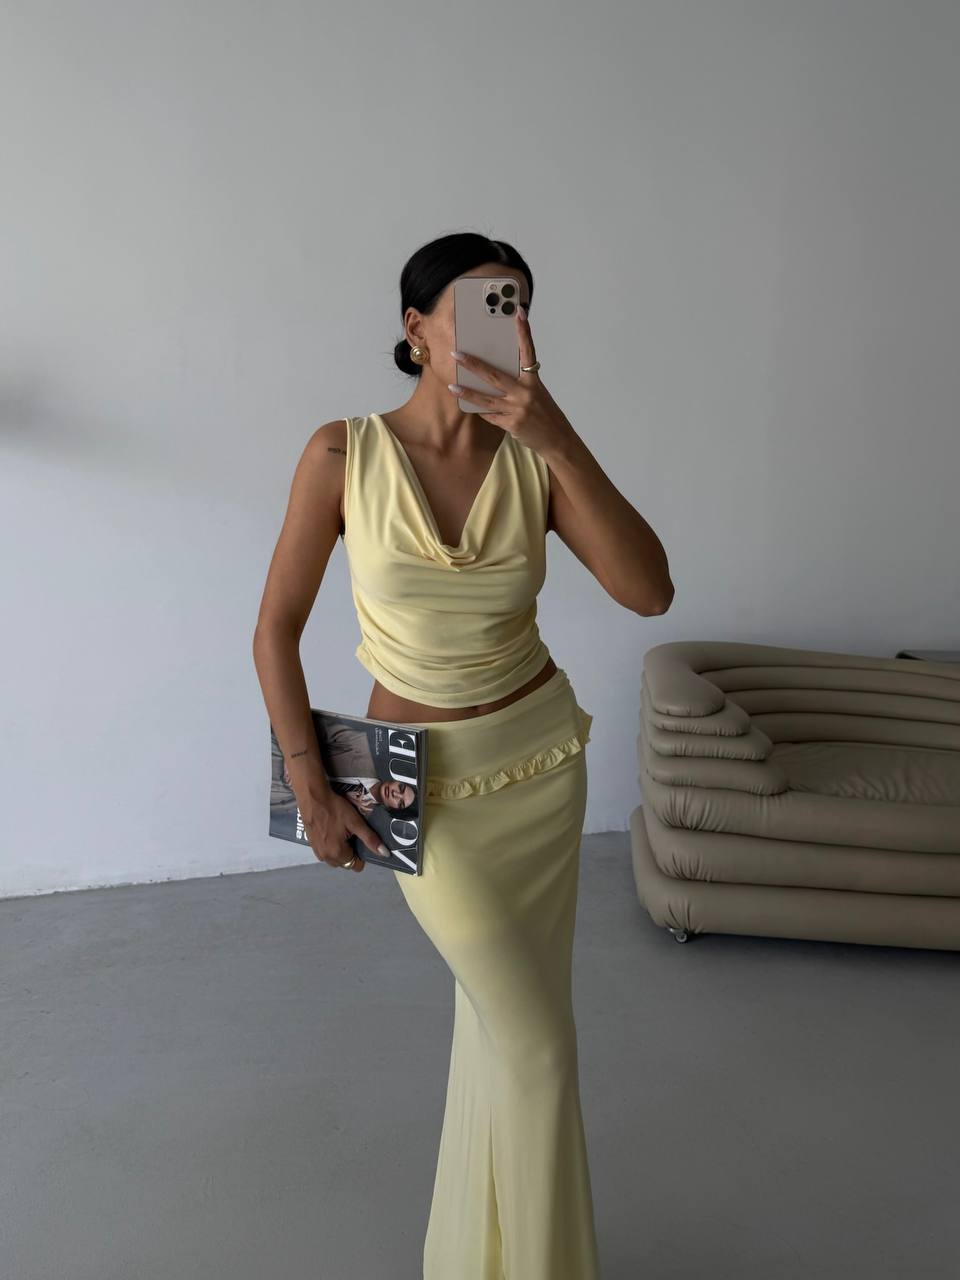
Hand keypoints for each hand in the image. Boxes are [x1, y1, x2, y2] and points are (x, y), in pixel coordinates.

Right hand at [301, 793, 388, 872]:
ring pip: (335, 858)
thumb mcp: (356, 823)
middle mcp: (326, 857)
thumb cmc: (334, 808)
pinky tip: (332, 831)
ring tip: (342, 832)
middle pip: (345, 863)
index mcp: (338, 853)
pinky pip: (326, 852)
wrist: (313, 797)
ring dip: (341, 850)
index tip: (360, 839)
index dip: (361, 854)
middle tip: (351, 834)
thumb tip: (384, 853)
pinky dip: (331, 846)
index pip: (355, 865)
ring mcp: (317, 852)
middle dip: (351, 852)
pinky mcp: (311, 845)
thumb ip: (370, 839)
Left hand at [448, 305, 574, 457]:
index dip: (524, 332)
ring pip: (486, 399)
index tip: (519, 313)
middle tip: (456, 354)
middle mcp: (525, 393)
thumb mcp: (537, 393)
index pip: (528, 352)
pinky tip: (470, 406)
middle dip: (473, 365)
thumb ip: (520, 383)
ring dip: (467, 393)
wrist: (557, 439)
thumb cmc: (546, 414)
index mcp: (533, 381)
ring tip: (452, 387)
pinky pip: (490, 416)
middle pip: (494, 375)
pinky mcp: (511, 424)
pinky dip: (481, 411)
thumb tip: (496, 376)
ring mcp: (517, 409)